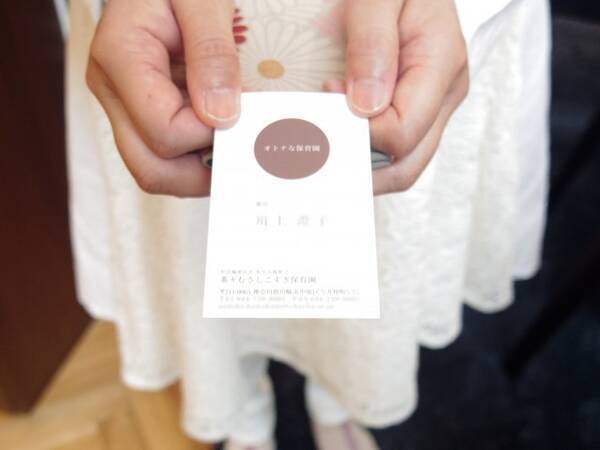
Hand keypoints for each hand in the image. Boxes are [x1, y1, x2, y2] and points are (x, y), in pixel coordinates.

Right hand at [86, 0, 240, 196]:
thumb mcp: (202, 1)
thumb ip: (212, 54)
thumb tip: (220, 115)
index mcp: (120, 58)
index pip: (163, 132)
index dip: (207, 132)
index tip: (240, 110)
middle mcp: (113, 92)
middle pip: (151, 168)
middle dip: (202, 171)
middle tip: (241, 148)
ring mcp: (124, 107)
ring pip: (156, 170)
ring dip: (201, 166)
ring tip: (233, 137)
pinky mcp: (140, 113)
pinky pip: (166, 155)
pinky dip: (198, 154)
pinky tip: (222, 131)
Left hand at [325, 0, 468, 194]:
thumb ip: (373, 42)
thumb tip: (365, 107)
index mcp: (442, 67)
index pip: (401, 135)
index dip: (358, 131)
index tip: (327, 96)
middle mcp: (444, 96)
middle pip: (405, 166)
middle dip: (358, 167)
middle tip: (318, 145)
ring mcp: (433, 107)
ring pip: (400, 166)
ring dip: (359, 165)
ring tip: (325, 142)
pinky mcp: (418, 108)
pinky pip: (393, 149)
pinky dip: (363, 152)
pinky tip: (337, 135)